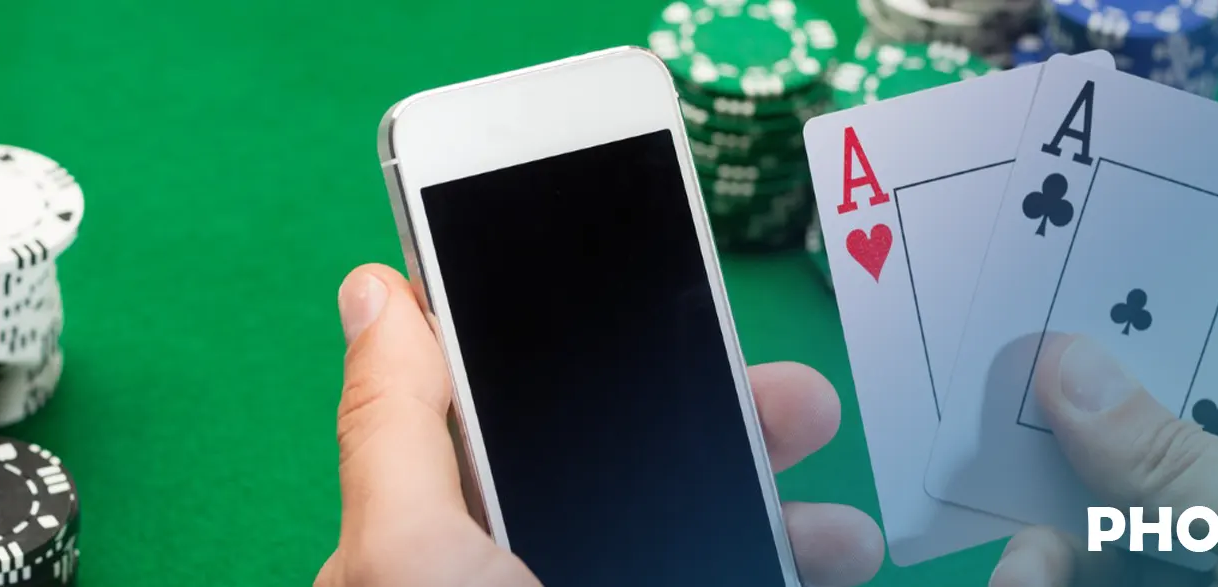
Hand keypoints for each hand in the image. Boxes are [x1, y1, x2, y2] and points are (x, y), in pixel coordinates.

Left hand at [316, 264, 885, 586]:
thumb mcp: (409, 561)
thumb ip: (393, 433)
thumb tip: (371, 288)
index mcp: (444, 548)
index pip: (516, 421)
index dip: (586, 355)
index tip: (669, 311)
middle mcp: (525, 576)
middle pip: (627, 474)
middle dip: (723, 432)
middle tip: (800, 404)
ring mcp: (607, 586)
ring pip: (700, 541)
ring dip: (783, 519)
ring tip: (846, 529)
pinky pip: (731, 574)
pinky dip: (786, 566)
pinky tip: (841, 564)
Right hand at [990, 334, 1217, 586]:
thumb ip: (1176, 455)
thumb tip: (1065, 360)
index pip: (1214, 359)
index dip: (1127, 342)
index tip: (1030, 327)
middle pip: (1140, 445)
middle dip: (1062, 457)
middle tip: (985, 453)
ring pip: (1107, 530)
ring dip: (1049, 545)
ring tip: (1021, 574)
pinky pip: (1107, 581)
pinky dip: (1061, 581)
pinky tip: (1028, 583)